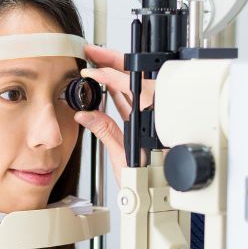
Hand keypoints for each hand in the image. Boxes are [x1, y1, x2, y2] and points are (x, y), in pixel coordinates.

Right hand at [74, 45, 155, 185]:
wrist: (160, 196)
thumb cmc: (150, 181)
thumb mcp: (122, 157)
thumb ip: (104, 132)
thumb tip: (87, 115)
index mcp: (151, 116)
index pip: (128, 86)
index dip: (107, 75)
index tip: (90, 71)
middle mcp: (155, 113)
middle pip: (134, 78)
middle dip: (113, 61)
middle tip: (94, 52)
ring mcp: (152, 117)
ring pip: (134, 88)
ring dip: (115, 74)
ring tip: (97, 63)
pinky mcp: (147, 124)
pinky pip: (132, 101)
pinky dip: (119, 91)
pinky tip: (107, 85)